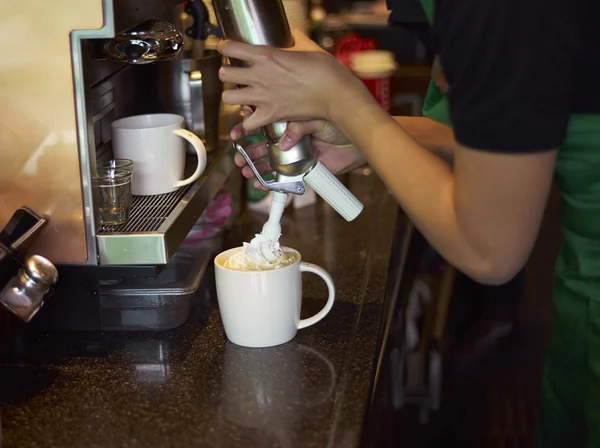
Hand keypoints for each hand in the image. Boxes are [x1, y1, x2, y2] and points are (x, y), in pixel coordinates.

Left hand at [217, 30, 367, 130]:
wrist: (335, 94)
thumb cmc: (325, 70)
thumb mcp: (307, 47)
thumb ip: (295, 41)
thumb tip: (293, 36)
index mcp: (266, 55)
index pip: (232, 48)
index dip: (226, 47)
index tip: (226, 49)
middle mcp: (259, 75)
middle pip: (225, 73)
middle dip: (227, 72)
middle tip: (234, 74)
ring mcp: (263, 97)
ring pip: (228, 97)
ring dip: (232, 95)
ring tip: (239, 95)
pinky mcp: (271, 115)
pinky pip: (247, 124)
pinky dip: (246, 125)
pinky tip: (250, 121)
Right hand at [232, 116, 366, 189]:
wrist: (360, 142)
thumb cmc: (341, 125)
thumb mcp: (317, 119)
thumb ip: (299, 127)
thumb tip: (284, 143)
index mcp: (291, 122)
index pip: (265, 125)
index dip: (250, 128)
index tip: (238, 132)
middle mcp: (291, 140)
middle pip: (264, 147)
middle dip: (249, 152)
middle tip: (237, 157)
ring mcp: (296, 156)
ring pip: (271, 163)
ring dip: (256, 168)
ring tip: (244, 170)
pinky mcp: (304, 171)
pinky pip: (285, 179)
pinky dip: (272, 183)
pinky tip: (260, 184)